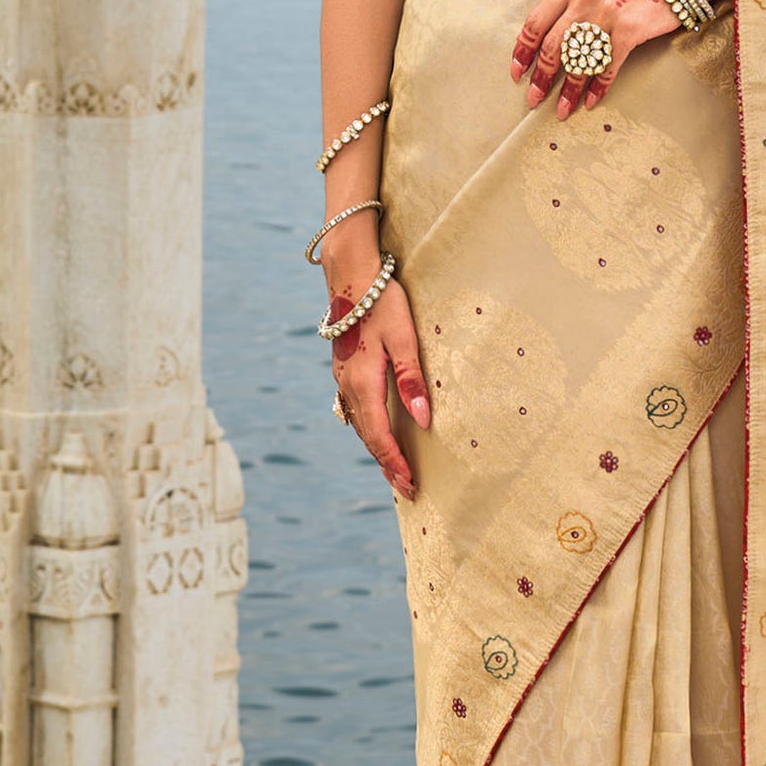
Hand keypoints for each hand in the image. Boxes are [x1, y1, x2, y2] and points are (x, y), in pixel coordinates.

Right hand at [330, 270, 429, 500]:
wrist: (350, 275)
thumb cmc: (382, 303)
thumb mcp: (403, 339)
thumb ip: (412, 380)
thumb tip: (422, 421)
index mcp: (363, 382)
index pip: (379, 436)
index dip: (395, 463)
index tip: (412, 485)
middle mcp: (348, 386)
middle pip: (367, 437)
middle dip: (387, 465)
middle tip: (408, 489)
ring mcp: (343, 378)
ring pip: (359, 425)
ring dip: (377, 450)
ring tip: (395, 471)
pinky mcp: (344, 370)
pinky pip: (356, 411)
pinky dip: (368, 430)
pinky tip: (378, 435)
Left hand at [510, 0, 732, 116]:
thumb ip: (571, 5)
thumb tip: (548, 43)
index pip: (535, 22)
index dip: (522, 51)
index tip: (517, 73)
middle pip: (552, 46)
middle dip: (540, 78)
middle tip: (534, 99)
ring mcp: (607, 13)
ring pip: (578, 61)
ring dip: (568, 91)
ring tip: (561, 110)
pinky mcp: (629, 29)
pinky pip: (606, 66)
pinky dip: (597, 87)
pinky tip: (589, 101)